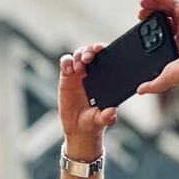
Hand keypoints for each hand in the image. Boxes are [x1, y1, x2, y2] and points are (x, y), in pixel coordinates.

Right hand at [58, 43, 116, 158]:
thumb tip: (112, 112)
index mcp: (104, 78)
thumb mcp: (101, 119)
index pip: (104, 57)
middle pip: (90, 52)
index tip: (101, 49)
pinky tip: (68, 69)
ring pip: (77, 56)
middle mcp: (91, 73)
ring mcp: (78, 75)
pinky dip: (65, 62)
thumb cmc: (93, 121)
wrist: (78, 129)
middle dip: (88, 50)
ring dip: (77, 56)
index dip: (102, 49)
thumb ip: (107, 116)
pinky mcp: (66, 79)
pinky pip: (65, 64)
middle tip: (87, 58)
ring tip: (77, 67)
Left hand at [135, 0, 178, 95]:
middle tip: (138, 12)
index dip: (150, 27)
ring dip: (154, 4)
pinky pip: (174, 3)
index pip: (161, 32)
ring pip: (168, 9)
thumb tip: (139, 91)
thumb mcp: (163, 78)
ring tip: (142, 2)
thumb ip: (152, 84)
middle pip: (163, 18)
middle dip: (150, 13)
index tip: (139, 24)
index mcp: (176, 45)